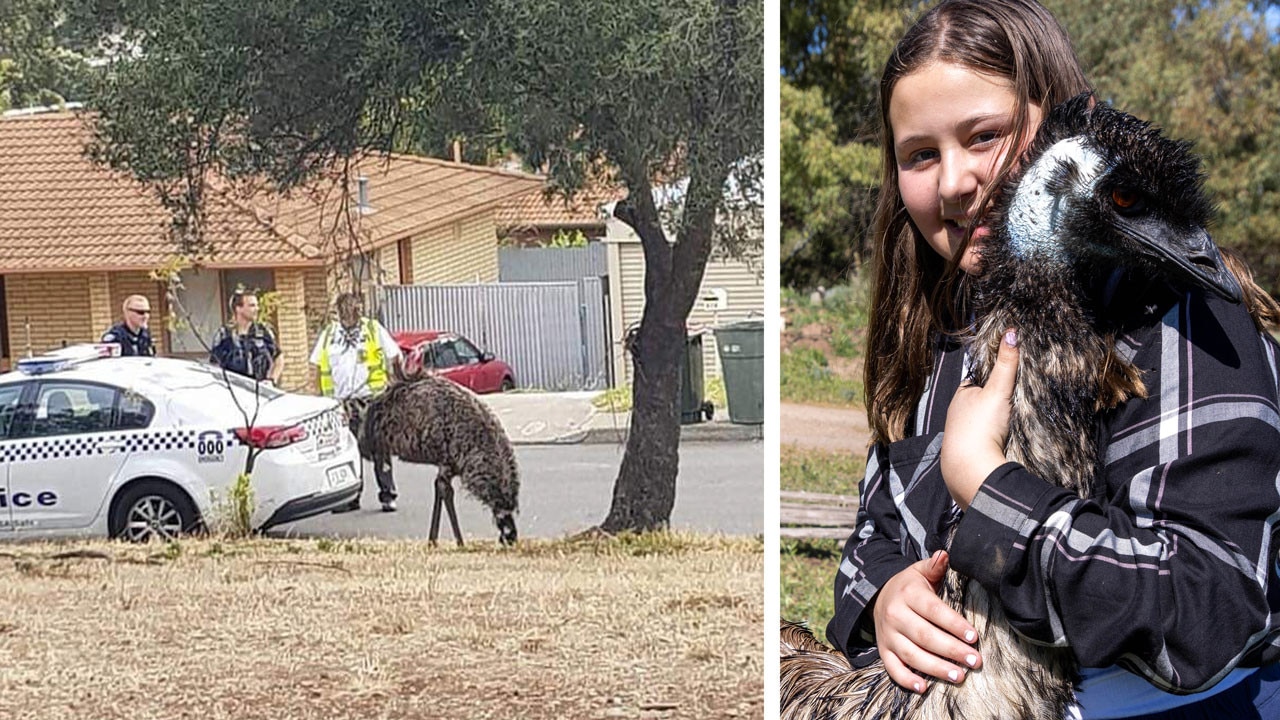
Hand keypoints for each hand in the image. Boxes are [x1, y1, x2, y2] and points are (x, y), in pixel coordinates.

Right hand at [874, 550, 981, 691]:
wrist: (878, 597)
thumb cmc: (909, 586)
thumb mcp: (920, 572)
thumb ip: (935, 566)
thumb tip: (946, 554)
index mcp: (907, 594)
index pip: (934, 611)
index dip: (954, 624)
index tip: (974, 637)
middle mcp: (895, 615)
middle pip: (925, 636)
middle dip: (952, 650)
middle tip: (975, 661)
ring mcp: (888, 635)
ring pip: (912, 655)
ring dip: (936, 668)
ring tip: (959, 676)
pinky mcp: (884, 650)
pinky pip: (892, 668)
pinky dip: (906, 680)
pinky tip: (924, 688)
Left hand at [941, 329, 1019, 508]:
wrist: (972, 468)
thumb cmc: (981, 426)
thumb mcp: (997, 390)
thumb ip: (1006, 364)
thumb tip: (1011, 332)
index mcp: (960, 396)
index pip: (977, 379)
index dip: (992, 375)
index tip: (1007, 371)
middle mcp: (957, 414)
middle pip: (979, 401)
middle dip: (993, 399)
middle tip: (1015, 395)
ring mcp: (962, 434)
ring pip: (981, 421)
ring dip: (993, 420)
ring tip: (1012, 417)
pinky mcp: (971, 452)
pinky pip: (984, 439)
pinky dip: (993, 436)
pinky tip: (1003, 438)